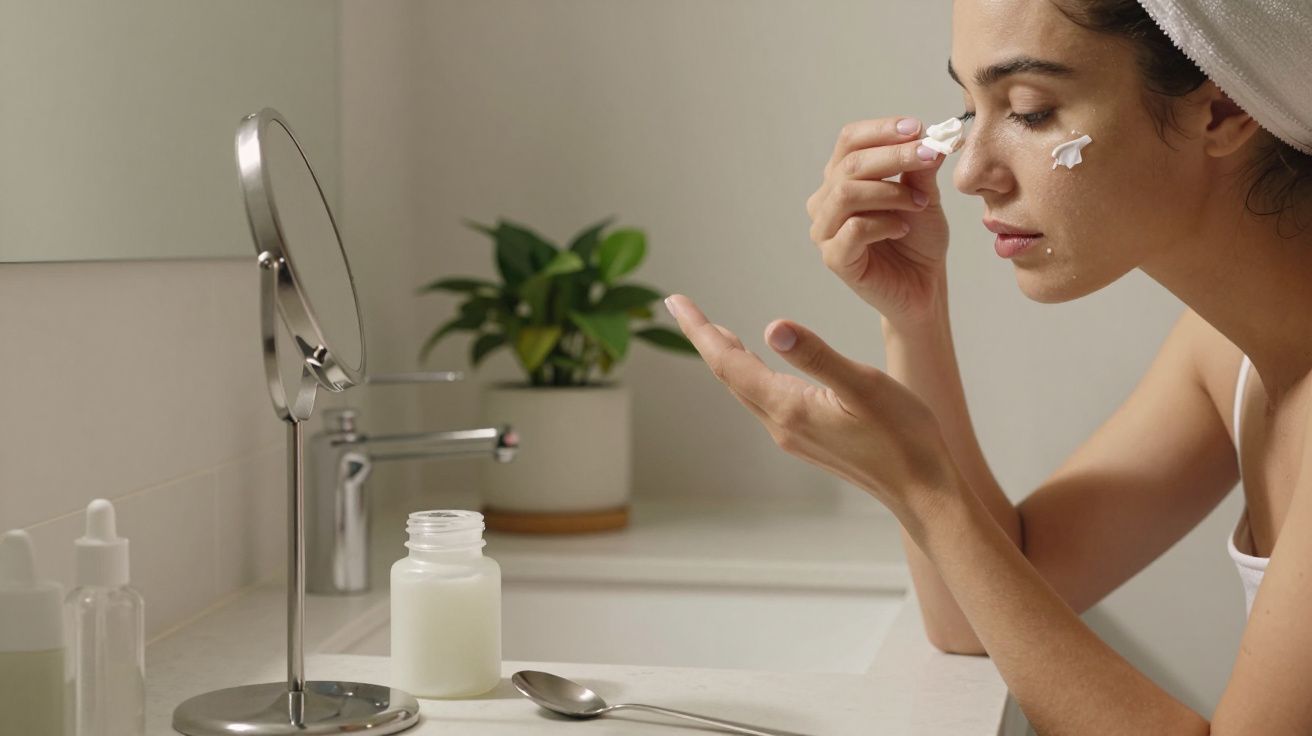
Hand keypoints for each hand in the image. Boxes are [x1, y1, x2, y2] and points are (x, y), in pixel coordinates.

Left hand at [664, 294, 961, 518]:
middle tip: (682, 306)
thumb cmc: (903, 437)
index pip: (728, 362)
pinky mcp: (808, 441)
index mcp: (788, 407)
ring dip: (727, 357)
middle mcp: (781, 425)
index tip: (675, 300)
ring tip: (713, 331)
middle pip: (729, 375)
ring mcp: (793, 436)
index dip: (699, 329)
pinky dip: (750, 375)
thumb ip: (816, 355)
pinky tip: (757, 367)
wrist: (923, 490)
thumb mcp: (863, 385)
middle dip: (705, 338)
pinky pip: (764, 401)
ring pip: (746, 389)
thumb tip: (772, 328)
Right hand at [805, 116, 952, 327]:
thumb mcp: (924, 194)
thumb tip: (933, 134)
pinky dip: (884, 223)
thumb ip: (921, 167)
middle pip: (850, 164)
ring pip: (848, 193)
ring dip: (891, 191)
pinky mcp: (834, 258)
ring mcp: (825, 231)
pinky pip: (854, 228)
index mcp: (840, 179)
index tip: (917, 128)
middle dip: (895, 155)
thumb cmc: (918, 240)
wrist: (923, 285)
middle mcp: (825, 201)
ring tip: (919, 203)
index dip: (882, 130)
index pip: (849, 141)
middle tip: (931, 155)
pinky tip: (903, 229)